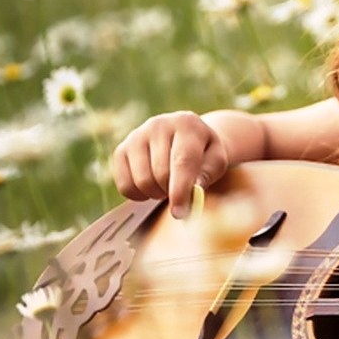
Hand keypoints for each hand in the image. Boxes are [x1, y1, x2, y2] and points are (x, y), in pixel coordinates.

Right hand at [110, 111, 233, 218]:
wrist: (185, 138)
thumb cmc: (204, 153)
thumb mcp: (216, 161)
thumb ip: (208, 175)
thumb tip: (192, 191)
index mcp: (187, 124)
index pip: (182, 161)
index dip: (181, 190)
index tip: (180, 213)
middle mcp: (158, 125)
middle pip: (160, 174)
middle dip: (171, 192)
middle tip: (181, 193)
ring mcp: (136, 136)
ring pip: (142, 181)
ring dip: (156, 193)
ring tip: (168, 187)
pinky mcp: (121, 149)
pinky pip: (125, 184)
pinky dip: (138, 195)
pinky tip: (151, 187)